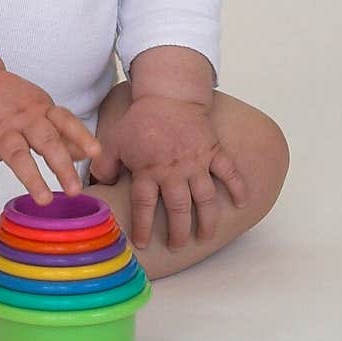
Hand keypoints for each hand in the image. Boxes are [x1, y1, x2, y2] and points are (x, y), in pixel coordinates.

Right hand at [0, 69, 101, 220]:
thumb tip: (84, 153)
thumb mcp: (39, 106)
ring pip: (17, 154)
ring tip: (44, 200)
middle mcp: (23, 119)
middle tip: (75, 189)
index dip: (81, 136)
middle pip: (45, 140)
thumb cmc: (9, 98)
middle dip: (61, 165)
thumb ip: (61, 130)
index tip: (96, 152)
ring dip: (31, 177)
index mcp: (41, 110)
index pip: (65, 121)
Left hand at [92, 95, 247, 248]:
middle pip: (178, 209)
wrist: (169, 94)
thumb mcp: (115, 139)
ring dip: (207, 220)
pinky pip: (229, 172)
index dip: (143, 227)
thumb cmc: (141, 119)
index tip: (143, 244)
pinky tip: (242, 205)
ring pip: (205, 199)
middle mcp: (174, 170)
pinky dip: (238, 188)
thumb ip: (104, 165)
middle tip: (177, 246)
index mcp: (149, 169)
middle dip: (178, 232)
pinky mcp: (213, 151)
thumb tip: (98, 186)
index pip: (145, 205)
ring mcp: (197, 162)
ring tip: (205, 237)